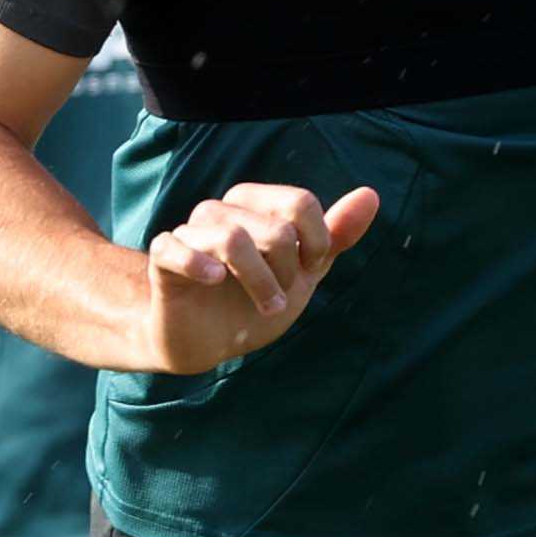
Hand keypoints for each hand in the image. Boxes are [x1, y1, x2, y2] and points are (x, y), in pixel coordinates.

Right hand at [136, 183, 380, 372]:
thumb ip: (335, 235)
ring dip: (260, 282)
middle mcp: (222, 210)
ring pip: (232, 238)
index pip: (300, 204)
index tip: (309, 270)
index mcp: (256, 205)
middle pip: (275, 228)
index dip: (316, 243)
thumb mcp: (304, 273)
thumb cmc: (255, 300)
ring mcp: (191, 233)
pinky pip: (175, 248)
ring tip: (268, 307)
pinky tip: (215, 281)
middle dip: (288, 271)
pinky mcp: (164, 260)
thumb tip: (370, 194)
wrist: (209, 342)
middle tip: (280, 298)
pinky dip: (198, 264)